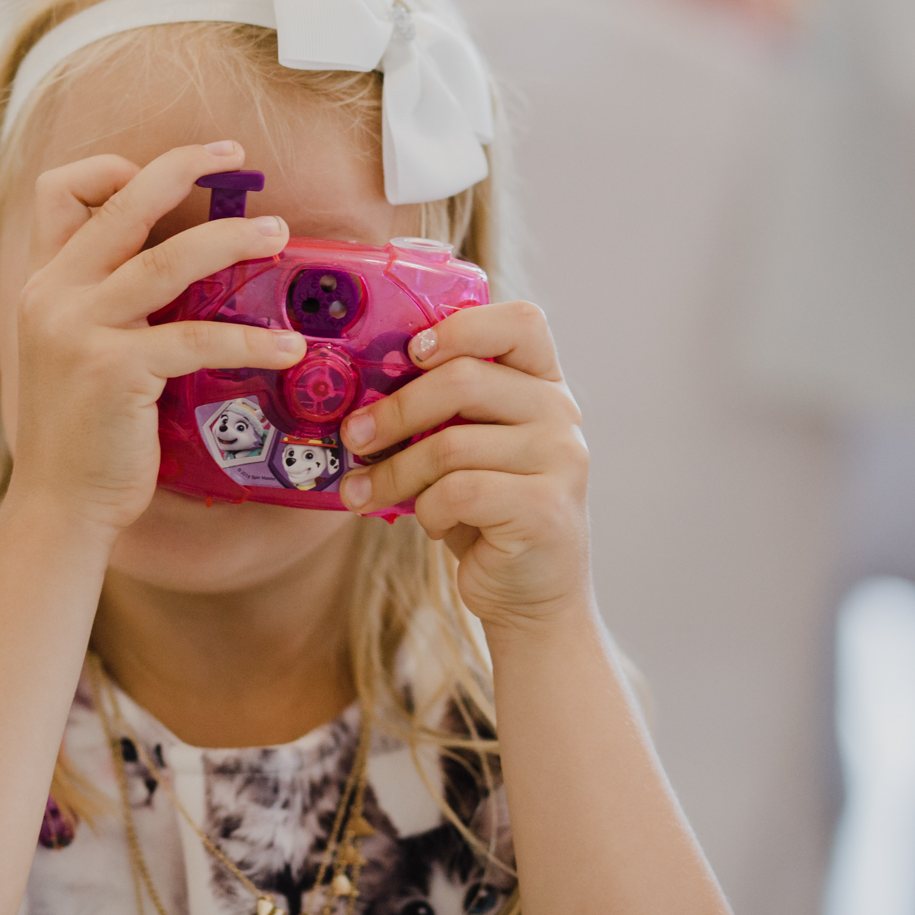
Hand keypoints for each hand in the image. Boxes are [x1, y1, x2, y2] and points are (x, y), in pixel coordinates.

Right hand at [7, 142, 304, 539]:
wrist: (59, 506)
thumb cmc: (84, 430)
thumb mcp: (78, 348)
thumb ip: (109, 301)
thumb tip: (183, 264)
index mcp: (43, 282)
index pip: (59, 190)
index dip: (111, 169)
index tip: (164, 174)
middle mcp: (53, 295)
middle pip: (123, 205)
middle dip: (184, 167)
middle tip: (235, 154)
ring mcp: (79, 330)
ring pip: (168, 260)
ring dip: (232, 239)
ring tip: (278, 234)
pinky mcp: (113, 371)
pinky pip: (196, 339)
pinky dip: (250, 340)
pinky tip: (287, 346)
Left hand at [336, 303, 592, 634]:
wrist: (531, 593)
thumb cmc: (487, 510)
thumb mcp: (467, 448)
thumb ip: (441, 412)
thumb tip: (359, 389)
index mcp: (542, 384)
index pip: (520, 321)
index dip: (459, 327)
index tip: (410, 353)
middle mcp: (560, 413)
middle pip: (463, 380)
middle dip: (394, 410)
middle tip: (354, 437)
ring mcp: (560, 460)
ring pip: (450, 444)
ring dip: (394, 473)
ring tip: (366, 493)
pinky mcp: (544, 509)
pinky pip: (458, 492)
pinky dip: (428, 509)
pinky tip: (432, 523)